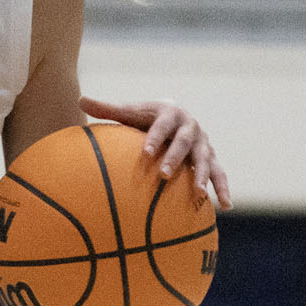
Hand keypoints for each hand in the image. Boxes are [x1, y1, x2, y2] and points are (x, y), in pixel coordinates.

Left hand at [80, 96, 230, 208]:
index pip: (161, 126)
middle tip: (164, 175)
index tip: (144, 153)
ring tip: (198, 195)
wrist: (175, 115)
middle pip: (185, 143)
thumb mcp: (130, 112)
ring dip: (202, 176)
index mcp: (170, 114)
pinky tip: (225, 206)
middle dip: (176, 158)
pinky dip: (222, 188)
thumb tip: (80, 99)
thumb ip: (107, 109)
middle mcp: (190, 127)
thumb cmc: (146, 117)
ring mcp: (203, 143)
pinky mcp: (210, 157)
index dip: (155, 138)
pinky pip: (218, 173)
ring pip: (205, 160)